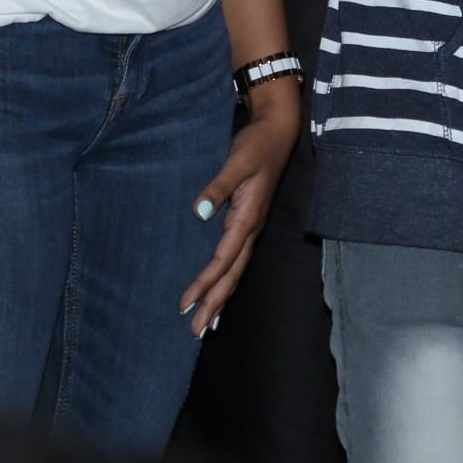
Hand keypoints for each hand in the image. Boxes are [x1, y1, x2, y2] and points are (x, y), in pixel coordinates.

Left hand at [176, 78, 298, 337]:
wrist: (278, 131)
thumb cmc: (256, 145)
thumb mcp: (236, 162)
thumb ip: (217, 186)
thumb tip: (199, 212)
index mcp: (247, 218)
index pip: (223, 259)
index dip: (204, 283)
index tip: (185, 305)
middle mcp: (251, 228)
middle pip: (232, 274)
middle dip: (214, 302)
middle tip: (195, 331)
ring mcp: (251, 227)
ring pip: (236, 270)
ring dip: (220, 296)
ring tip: (207, 322)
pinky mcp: (248, 222)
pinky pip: (236, 259)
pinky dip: (226, 279)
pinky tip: (218, 288)